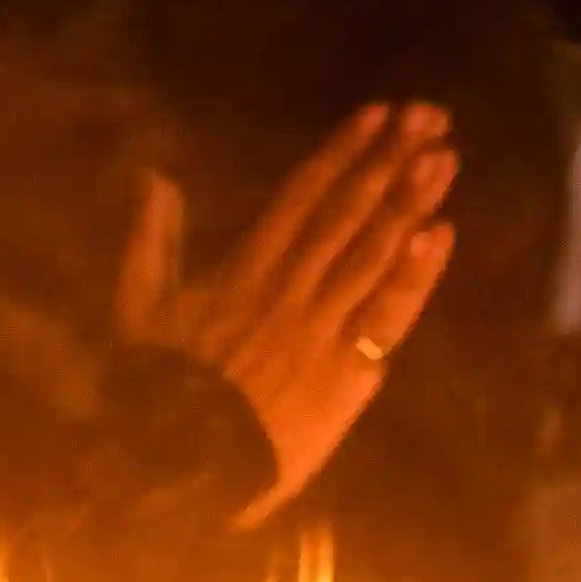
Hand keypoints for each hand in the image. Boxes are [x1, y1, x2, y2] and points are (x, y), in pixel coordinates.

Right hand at [116, 101, 459, 526]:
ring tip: (443, 159)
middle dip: (388, 164)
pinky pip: (384, 320)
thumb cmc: (155, 393)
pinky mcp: (343, 377)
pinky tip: (439, 236)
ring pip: (371, 256)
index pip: (300, 197)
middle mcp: (288, 291)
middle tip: (430, 118)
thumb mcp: (137, 310)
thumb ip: (149, 241)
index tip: (377, 114)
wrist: (178, 468)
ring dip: (409, 203)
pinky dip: (413, 277)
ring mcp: (320, 332)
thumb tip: (154, 178)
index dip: (341, 152)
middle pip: (346, 216)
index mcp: (242, 272)